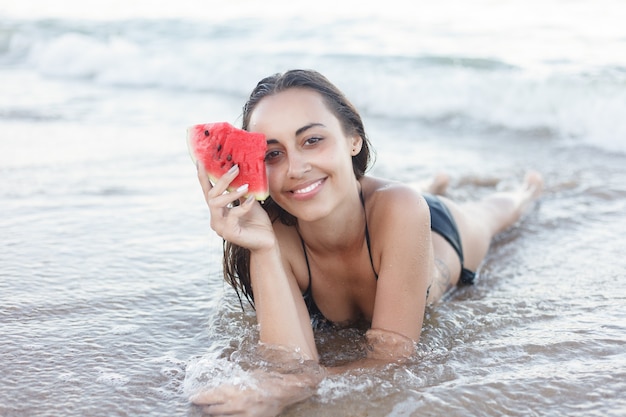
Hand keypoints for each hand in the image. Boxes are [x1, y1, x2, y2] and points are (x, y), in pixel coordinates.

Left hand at [190, 368, 319, 416]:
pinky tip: (224, 414)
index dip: (200, 397)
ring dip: (214, 413)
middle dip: (205, 407)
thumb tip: (223, 385)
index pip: (212, 395)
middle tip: (199, 404)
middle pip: (213, 409)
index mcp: (236, 389)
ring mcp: (244, 415)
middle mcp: (237, 404)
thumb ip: (236, 382)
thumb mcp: (249, 376)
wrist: (285, 391)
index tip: (193, 398)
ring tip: (209, 411)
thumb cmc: (268, 380)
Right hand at [197, 162, 274, 250]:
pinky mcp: (229, 233)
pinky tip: (253, 200)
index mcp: (218, 210)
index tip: (200, 160)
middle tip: (235, 168)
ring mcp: (220, 227)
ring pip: (216, 203)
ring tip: (246, 186)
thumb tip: (239, 171)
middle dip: (222, 180)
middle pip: (211, 195)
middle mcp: (215, 218)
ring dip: (231, 193)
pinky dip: (244, 206)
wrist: (266, 241)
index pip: (208, 191)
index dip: (203, 176)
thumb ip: (241, 190)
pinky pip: (233, 215)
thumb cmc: (258, 222)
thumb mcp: (249, 201)